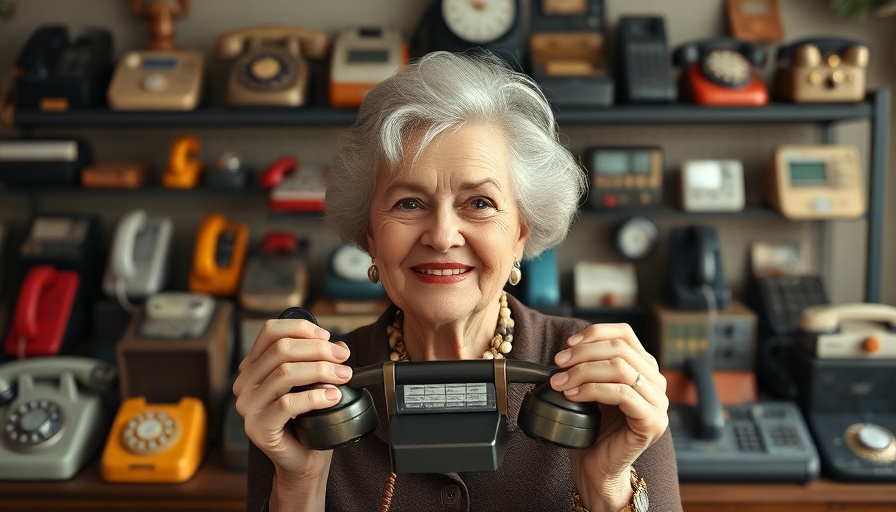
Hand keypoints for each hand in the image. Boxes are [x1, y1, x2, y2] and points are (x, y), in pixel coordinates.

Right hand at [232, 318, 352, 481]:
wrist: (303, 460)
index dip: (301, 328)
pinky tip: (333, 397)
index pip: (270, 332)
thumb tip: (339, 346)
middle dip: (318, 350)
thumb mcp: (312, 383)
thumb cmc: (307, 420)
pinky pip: (287, 403)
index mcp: (254, 366)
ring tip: (343, 377)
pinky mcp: (257, 427)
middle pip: (281, 350)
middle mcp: (245, 383)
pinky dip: (315, 397)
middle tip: (343, 358)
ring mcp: (247, 406)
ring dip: (321, 371)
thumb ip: (319, 361)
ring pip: (285, 373)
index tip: (327, 337)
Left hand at [549, 323, 668, 511]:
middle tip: (558, 364)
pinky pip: (623, 394)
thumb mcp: (589, 388)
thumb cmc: (592, 428)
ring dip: (583, 371)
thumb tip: (566, 349)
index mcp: (643, 368)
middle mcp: (656, 382)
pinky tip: (573, 396)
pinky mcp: (653, 422)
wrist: (597, 467)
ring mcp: (658, 402)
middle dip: (583, 353)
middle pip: (620, 349)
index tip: (568, 344)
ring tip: (560, 382)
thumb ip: (588, 365)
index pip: (625, 333)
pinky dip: (592, 390)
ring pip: (621, 369)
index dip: (595, 333)